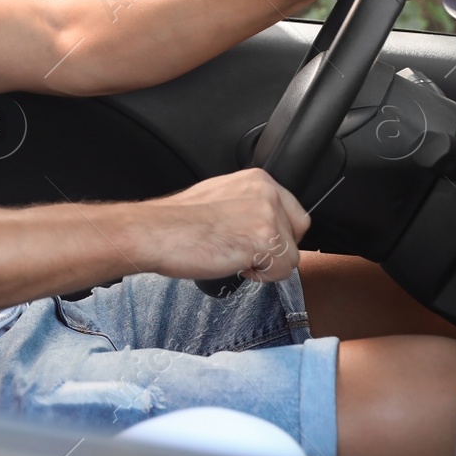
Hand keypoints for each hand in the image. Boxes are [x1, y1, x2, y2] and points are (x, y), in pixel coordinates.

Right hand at [141, 169, 309, 282]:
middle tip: (246, 252)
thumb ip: (247, 203)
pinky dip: (262, 276)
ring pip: (291, 255)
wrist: (158, 232)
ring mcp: (268, 215)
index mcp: (256, 178)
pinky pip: (283, 271)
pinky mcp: (265, 240)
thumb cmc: (177, 221)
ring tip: (234, 257)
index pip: (293, 211)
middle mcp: (267, 192)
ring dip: (266, 265)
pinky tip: (236, 265)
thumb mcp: (220, 195)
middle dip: (276, 248)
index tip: (256, 241)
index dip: (278, 233)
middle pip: (297, 234)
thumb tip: (258, 222)